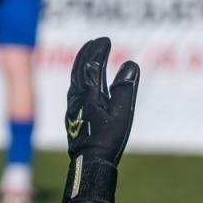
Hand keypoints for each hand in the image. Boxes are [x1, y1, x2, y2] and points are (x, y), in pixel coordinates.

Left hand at [63, 37, 140, 202]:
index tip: (105, 39)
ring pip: (73, 78)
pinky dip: (77, 77)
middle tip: (95, 42)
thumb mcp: (122, 113)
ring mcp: (72, 105)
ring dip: (80, 63)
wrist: (88, 163)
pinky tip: (80, 82)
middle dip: (87, 53)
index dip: (99, 50)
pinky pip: (73, 88)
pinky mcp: (72, 115)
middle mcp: (77, 96)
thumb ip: (125, 88)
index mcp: (89, 93)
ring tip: (87, 56)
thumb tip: (130, 64)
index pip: (93, 65)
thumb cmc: (107, 140)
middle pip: (79, 68)